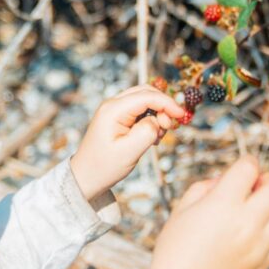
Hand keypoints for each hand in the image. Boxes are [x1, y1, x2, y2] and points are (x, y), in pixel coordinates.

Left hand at [68, 85, 186, 200]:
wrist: (87, 176)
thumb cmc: (105, 166)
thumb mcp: (129, 152)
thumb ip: (146, 132)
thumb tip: (158, 120)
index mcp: (113, 110)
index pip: (146, 96)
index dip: (167, 103)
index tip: (182, 116)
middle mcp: (113, 105)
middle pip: (146, 92)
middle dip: (163, 106)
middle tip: (169, 128)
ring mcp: (114, 110)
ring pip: (145, 100)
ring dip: (157, 114)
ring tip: (157, 137)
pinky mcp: (118, 117)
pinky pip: (140, 110)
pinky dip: (151, 119)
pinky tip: (151, 136)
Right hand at [145, 155, 268, 268]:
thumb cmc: (175, 249)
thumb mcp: (182, 210)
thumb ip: (206, 187)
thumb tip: (228, 180)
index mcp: (222, 204)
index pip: (249, 168)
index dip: (246, 163)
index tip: (241, 171)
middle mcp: (246, 223)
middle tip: (256, 189)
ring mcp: (258, 245)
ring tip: (259, 214)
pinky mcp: (264, 264)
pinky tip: (258, 236)